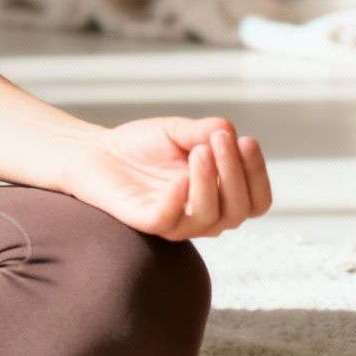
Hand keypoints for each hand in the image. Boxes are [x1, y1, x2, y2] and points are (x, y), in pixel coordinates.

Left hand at [58, 117, 271, 240]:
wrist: (97, 152)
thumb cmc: (144, 145)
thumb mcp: (180, 131)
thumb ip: (205, 131)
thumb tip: (229, 131)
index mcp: (221, 197)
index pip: (257, 200)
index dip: (257, 173)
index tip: (246, 140)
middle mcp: (205, 216)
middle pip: (240, 210)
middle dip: (236, 173)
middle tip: (221, 139)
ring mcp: (177, 224)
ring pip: (210, 217)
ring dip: (210, 182)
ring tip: (199, 150)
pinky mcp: (147, 222)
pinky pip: (169, 221)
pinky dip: (178, 200)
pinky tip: (178, 178)